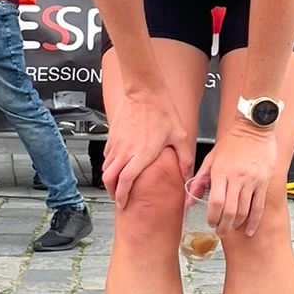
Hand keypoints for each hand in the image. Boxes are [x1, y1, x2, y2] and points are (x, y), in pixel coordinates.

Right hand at [103, 86, 193, 209]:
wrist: (144, 90)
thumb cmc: (161, 111)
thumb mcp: (180, 136)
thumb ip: (185, 159)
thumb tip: (188, 176)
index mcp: (142, 154)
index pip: (125, 181)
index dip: (122, 196)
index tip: (123, 203)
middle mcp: (126, 151)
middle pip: (109, 178)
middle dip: (111, 192)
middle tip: (118, 198)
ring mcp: (117, 143)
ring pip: (106, 168)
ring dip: (109, 179)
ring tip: (117, 184)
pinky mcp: (112, 136)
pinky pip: (107, 155)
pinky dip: (109, 164)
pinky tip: (117, 165)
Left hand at [193, 126, 281, 236]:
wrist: (255, 128)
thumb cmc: (232, 141)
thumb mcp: (211, 157)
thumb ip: (200, 179)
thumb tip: (189, 197)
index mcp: (221, 172)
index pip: (216, 202)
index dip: (212, 217)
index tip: (210, 223)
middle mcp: (237, 178)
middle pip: (230, 210)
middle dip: (224, 226)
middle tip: (220, 232)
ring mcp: (252, 181)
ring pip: (244, 210)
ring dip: (236, 224)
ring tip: (230, 229)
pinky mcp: (264, 182)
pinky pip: (259, 206)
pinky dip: (253, 220)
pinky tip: (249, 229)